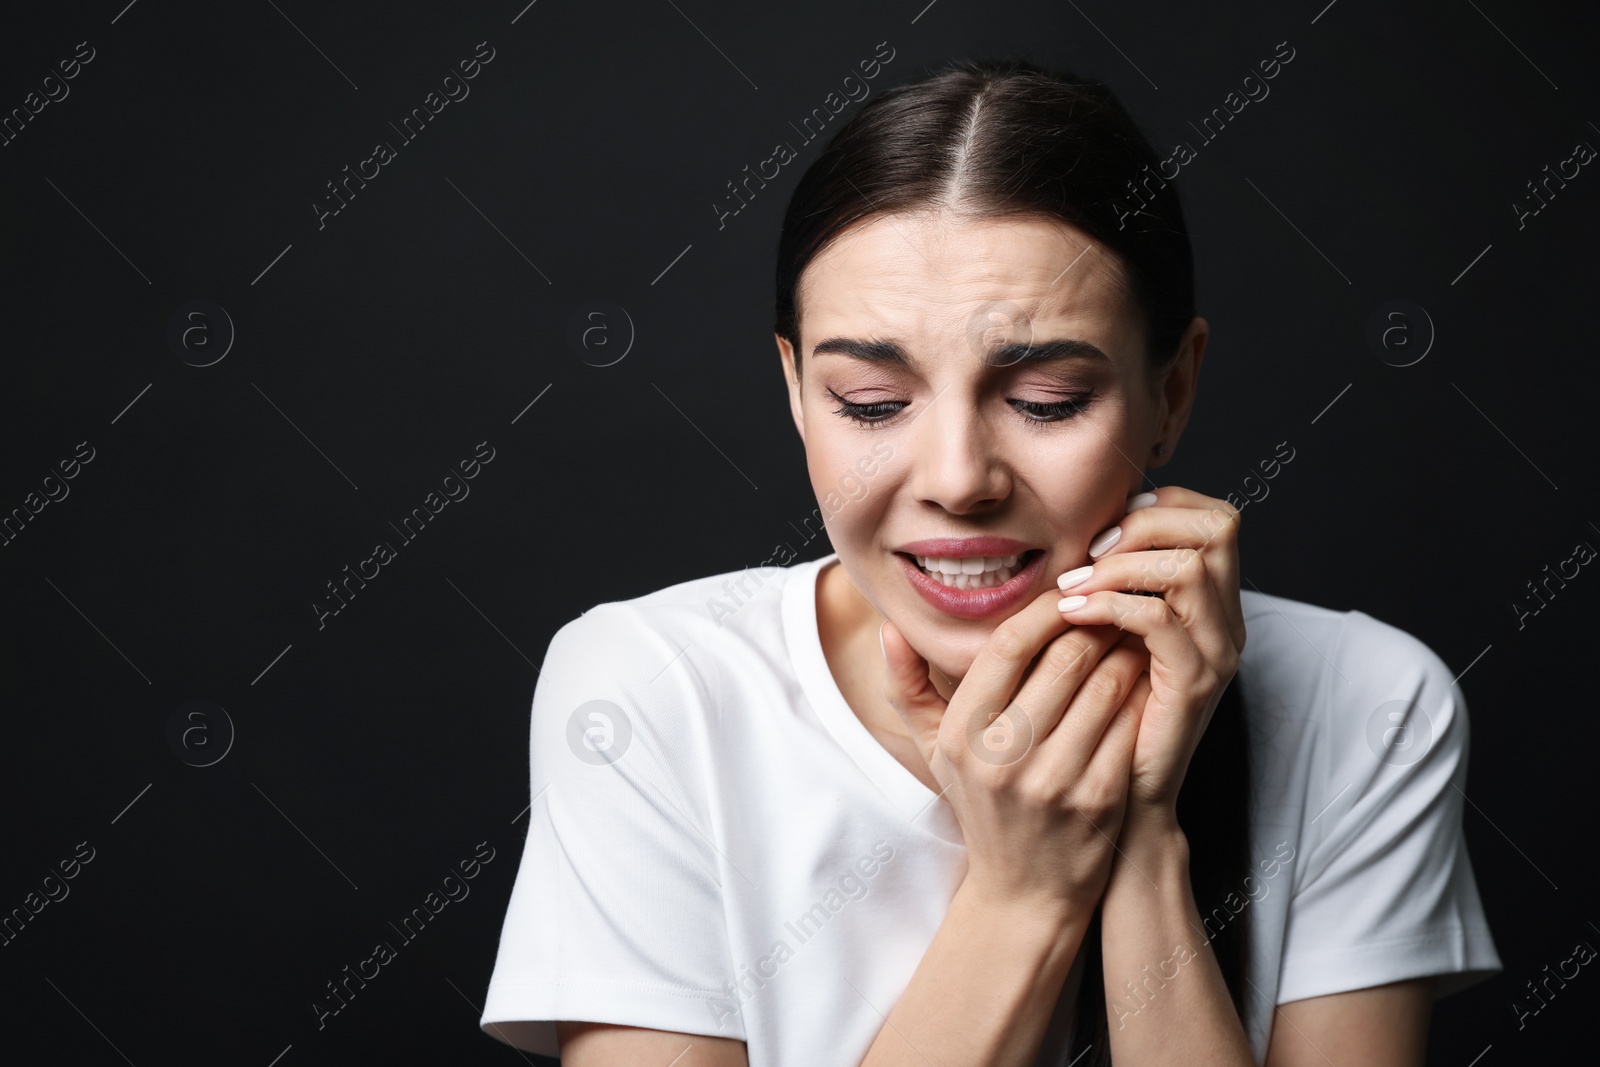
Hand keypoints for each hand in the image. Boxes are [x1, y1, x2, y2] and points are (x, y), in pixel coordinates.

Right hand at [881, 593, 1152, 915]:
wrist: (1024, 894)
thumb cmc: (982, 807)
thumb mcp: (935, 752)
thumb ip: (908, 687)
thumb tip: (889, 629)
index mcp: (961, 735)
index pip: (1007, 645)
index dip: (1045, 612)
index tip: (1068, 596)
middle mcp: (1002, 757)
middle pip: (1064, 659)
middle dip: (1096, 626)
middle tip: (1114, 609)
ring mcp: (1053, 780)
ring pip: (1105, 687)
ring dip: (1126, 654)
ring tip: (1133, 639)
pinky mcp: (1099, 800)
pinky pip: (1129, 725)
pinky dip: (1142, 696)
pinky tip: (1146, 684)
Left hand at [1055, 485, 1245, 818]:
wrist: (1122, 800)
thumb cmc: (1103, 716)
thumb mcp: (1107, 638)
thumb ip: (1108, 587)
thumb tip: (1073, 534)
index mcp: (1211, 603)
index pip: (1213, 516)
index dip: (1159, 506)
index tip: (1102, 533)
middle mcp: (1226, 621)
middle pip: (1218, 526)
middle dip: (1143, 526)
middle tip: (1088, 556)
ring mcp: (1217, 652)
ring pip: (1191, 566)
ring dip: (1122, 565)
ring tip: (1072, 588)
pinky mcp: (1193, 685)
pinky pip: (1161, 621)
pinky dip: (1111, 606)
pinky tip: (1071, 614)